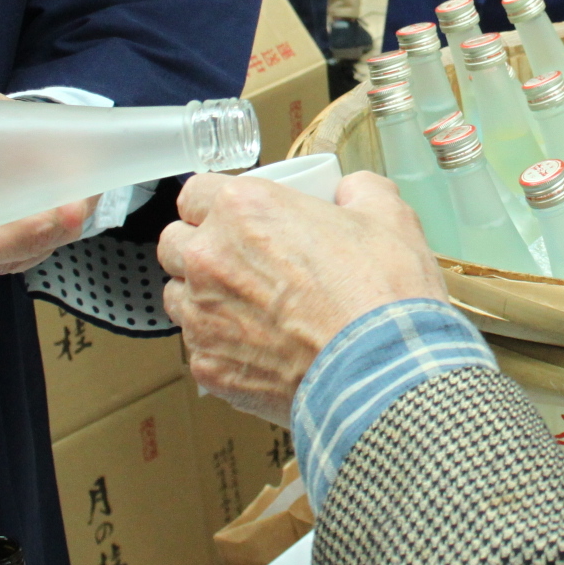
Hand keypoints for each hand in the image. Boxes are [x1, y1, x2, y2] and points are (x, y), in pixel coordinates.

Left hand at [159, 170, 447, 424]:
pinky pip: (199, 348)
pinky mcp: (208, 366)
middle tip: (243, 260)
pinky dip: (221, 346)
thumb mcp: (388, 217)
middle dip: (202, 247)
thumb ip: (360, 191)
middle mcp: (210, 258)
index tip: (236, 217)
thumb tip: (351, 192)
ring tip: (249, 308)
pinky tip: (259, 349)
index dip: (217, 204)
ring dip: (204, 296)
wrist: (381, 373)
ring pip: (178, 296)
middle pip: (176, 242)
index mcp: (244, 211)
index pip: (195, 193)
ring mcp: (202, 316)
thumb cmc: (381, 297)